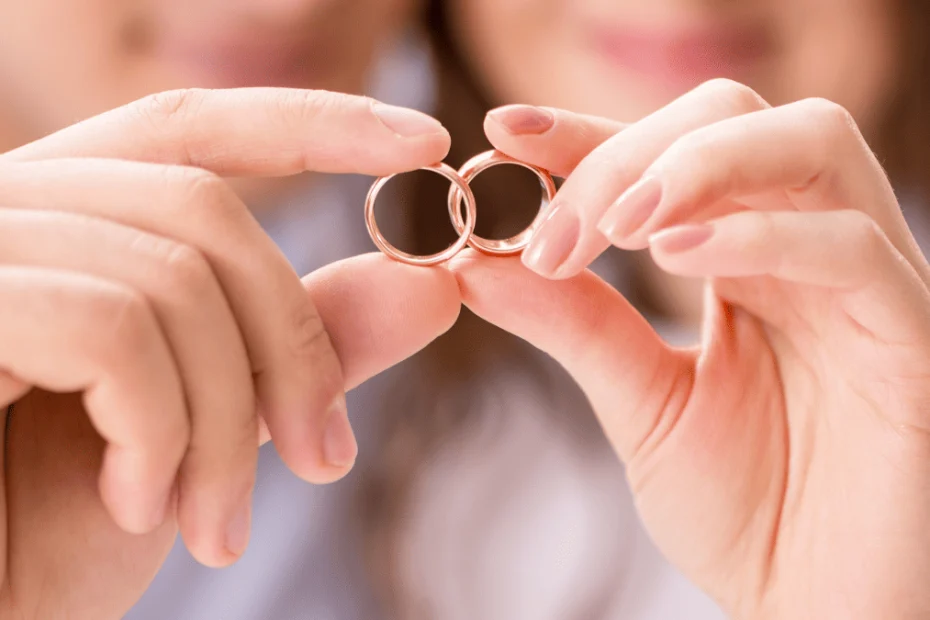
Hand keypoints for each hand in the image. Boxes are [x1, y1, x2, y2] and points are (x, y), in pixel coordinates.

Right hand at [0, 89, 460, 618]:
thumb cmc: (50, 528)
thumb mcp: (205, 426)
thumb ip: (303, 347)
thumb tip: (429, 284)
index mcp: (64, 226)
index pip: (190, 135)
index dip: (312, 122)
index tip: (423, 142)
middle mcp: (6, 210)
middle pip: (204, 211)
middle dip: (293, 345)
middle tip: (325, 459)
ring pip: (173, 277)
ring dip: (228, 421)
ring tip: (214, 520)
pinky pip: (115, 330)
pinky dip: (161, 433)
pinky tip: (136, 506)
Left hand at [453, 80, 929, 617]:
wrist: (820, 612)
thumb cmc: (748, 514)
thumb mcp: (643, 406)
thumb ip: (577, 327)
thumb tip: (477, 262)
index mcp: (746, 260)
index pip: (668, 155)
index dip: (588, 132)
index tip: (504, 133)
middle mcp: (807, 251)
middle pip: (736, 121)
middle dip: (631, 151)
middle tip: (556, 223)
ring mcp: (865, 284)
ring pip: (809, 146)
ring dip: (693, 168)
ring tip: (612, 227)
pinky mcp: (910, 336)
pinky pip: (850, 250)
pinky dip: (760, 236)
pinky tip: (680, 258)